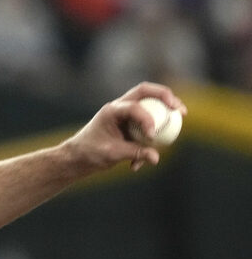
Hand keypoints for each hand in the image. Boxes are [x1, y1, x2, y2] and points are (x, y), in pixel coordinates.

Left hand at [64, 82, 187, 172]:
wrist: (77, 159)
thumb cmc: (89, 153)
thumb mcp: (111, 154)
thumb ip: (134, 153)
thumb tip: (156, 158)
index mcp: (112, 110)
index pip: (135, 107)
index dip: (148, 119)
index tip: (152, 137)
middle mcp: (119, 108)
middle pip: (146, 92)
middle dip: (166, 97)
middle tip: (180, 110)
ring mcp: (125, 115)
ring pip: (150, 105)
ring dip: (165, 112)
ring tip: (181, 116)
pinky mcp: (130, 126)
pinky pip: (147, 128)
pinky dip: (149, 142)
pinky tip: (135, 165)